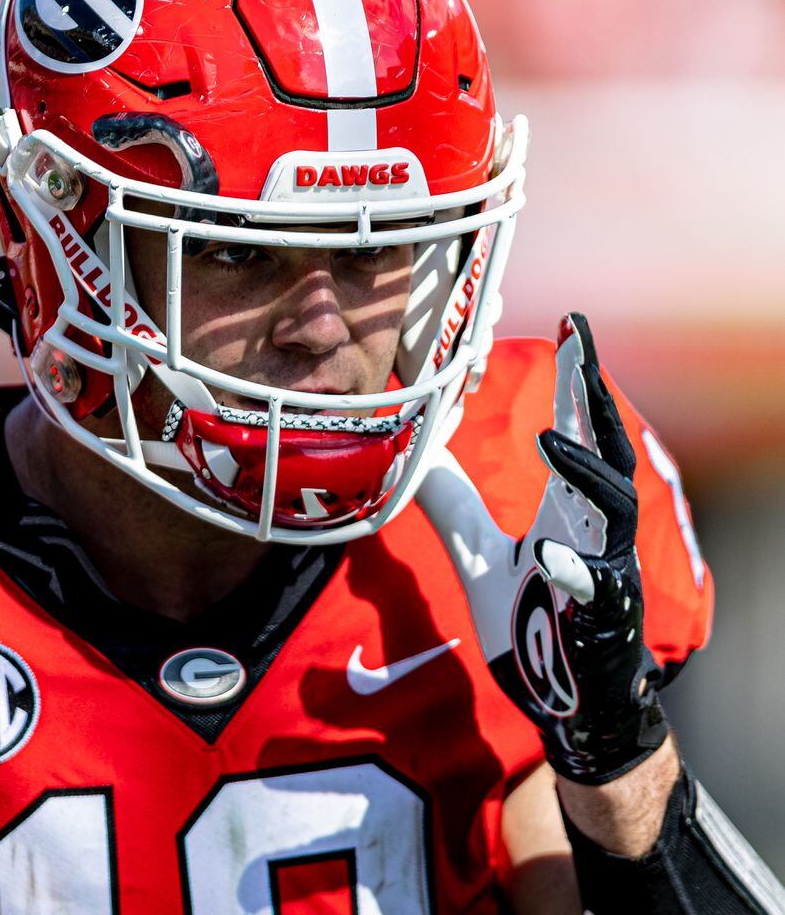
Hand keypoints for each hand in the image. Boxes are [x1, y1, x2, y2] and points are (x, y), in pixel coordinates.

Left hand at [418, 313, 667, 784]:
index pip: (577, 430)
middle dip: (595, 395)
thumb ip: (453, 502)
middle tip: (582, 342)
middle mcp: (595, 528)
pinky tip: (547, 557)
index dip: (575, 379)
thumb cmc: (534, 619)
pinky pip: (594, 590)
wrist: (569, 699)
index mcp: (569, 505)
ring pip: (611, 509)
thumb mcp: (477, 552)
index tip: (572, 326)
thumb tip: (415, 452)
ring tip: (548, 433)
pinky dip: (575, 571)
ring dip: (583, 469)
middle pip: (605, 449)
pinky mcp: (604, 619)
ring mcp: (607, 570)